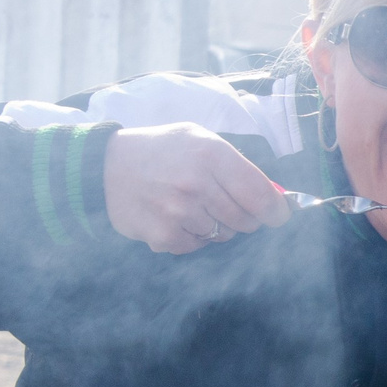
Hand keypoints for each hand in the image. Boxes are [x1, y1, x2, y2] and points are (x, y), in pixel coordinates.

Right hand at [103, 123, 289, 253]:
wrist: (107, 165)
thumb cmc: (164, 150)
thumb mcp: (201, 139)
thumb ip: (237, 166)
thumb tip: (275, 197)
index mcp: (210, 155)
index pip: (260, 194)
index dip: (276, 210)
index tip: (279, 215)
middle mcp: (195, 184)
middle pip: (245, 219)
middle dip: (244, 217)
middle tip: (225, 204)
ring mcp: (177, 212)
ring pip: (222, 235)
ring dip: (216, 226)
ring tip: (192, 206)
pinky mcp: (162, 235)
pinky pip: (196, 246)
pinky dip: (191, 237)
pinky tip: (173, 217)